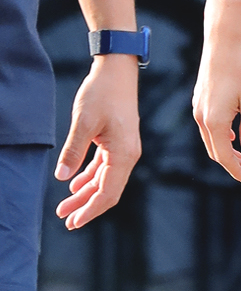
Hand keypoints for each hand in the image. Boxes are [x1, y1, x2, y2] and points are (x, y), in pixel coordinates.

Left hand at [54, 56, 140, 229]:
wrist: (118, 68)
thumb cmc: (103, 92)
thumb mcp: (84, 122)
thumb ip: (73, 151)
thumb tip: (62, 177)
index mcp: (124, 153)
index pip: (108, 192)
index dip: (90, 210)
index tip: (72, 221)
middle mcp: (128, 154)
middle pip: (108, 190)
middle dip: (87, 207)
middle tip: (66, 221)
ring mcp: (124, 148)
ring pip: (105, 180)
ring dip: (86, 194)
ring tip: (65, 206)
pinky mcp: (118, 141)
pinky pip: (105, 167)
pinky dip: (90, 178)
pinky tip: (75, 185)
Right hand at [193, 26, 240, 185]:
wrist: (224, 39)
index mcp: (214, 121)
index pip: (224, 157)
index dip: (236, 171)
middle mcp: (201, 117)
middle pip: (215, 151)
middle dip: (233, 163)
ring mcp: (198, 107)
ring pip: (211, 138)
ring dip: (227, 149)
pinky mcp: (200, 98)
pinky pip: (209, 125)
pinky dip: (221, 135)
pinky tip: (234, 134)